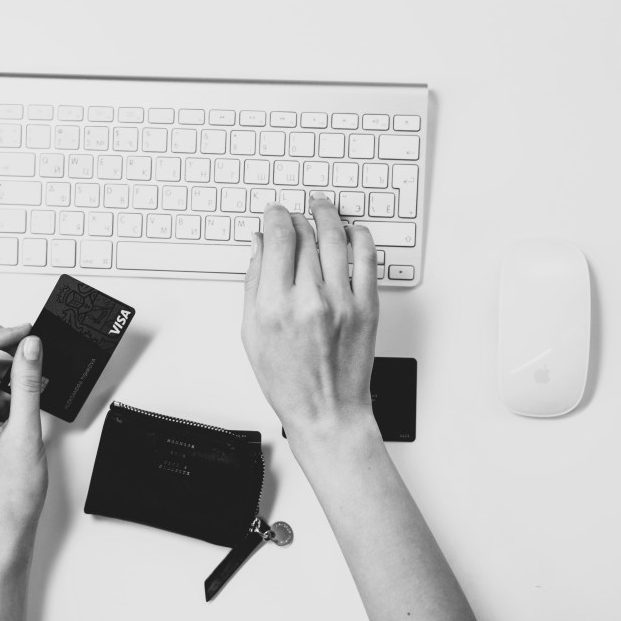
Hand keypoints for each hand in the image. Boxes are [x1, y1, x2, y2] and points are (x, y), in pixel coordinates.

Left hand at [0, 324, 46, 555]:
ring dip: (3, 365)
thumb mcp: (25, 431)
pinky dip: (6, 383)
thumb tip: (31, 346)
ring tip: (34, 373)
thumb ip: (28, 383)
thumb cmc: (8, 495)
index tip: (23, 331)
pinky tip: (28, 389)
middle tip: (26, 340)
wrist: (4, 529)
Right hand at [241, 195, 379, 451]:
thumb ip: (253, 284)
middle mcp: (309, 300)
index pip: (278, 239)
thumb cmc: (288, 382)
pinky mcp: (367, 307)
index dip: (275, 217)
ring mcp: (342, 302)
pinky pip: (367, 258)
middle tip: (294, 213)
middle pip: (305, 235)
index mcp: (275, 306)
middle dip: (297, 217)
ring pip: (336, 238)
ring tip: (322, 207)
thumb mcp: (252, 334)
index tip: (274, 213)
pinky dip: (359, 237)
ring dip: (327, 216)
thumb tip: (258, 246)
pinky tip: (352, 231)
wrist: (327, 412)